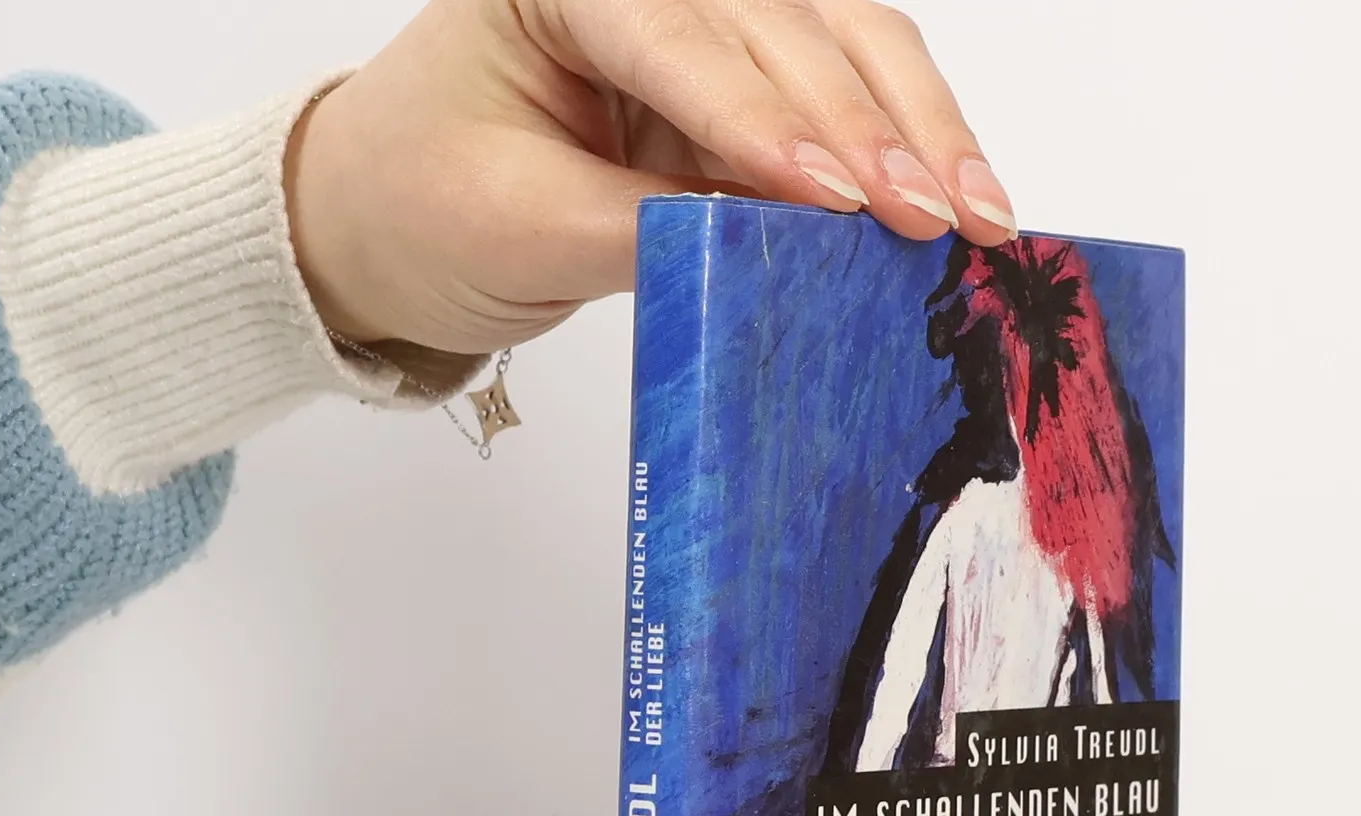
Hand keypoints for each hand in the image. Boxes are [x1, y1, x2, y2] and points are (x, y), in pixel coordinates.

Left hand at [286, 0, 1017, 353]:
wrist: (383, 223)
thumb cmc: (420, 207)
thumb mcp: (520, 227)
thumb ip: (648, 230)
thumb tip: (776, 247)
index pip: (678, 37)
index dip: (765, 120)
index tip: (840, 196)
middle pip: (786, 26)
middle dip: (872, 126)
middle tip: (939, 215)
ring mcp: (696, 21)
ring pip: (837, 44)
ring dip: (915, 127)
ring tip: (977, 210)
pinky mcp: (732, 80)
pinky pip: (837, 96)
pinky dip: (900, 145)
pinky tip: (956, 193)